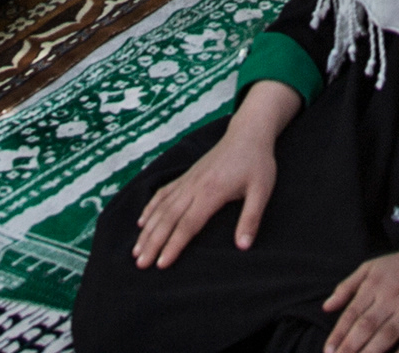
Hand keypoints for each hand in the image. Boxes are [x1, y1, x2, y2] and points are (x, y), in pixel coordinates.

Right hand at [131, 84, 297, 267]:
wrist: (248, 134)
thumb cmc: (257, 163)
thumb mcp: (262, 191)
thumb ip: (251, 219)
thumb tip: (243, 247)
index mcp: (211, 192)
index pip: (188, 224)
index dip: (173, 245)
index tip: (161, 264)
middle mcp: (194, 187)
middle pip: (168, 218)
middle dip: (153, 242)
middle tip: (140, 264)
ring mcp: (187, 180)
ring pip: (162, 207)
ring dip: (147, 230)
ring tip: (136, 250)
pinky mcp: (186, 176)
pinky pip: (163, 193)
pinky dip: (150, 208)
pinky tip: (142, 221)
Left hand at [322, 214, 398, 352]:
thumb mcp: (374, 266)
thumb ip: (348, 286)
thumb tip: (326, 307)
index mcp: (375, 285)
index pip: (352, 313)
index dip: (338, 334)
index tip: (328, 350)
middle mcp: (390, 299)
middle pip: (366, 327)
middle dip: (349, 347)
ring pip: (385, 337)